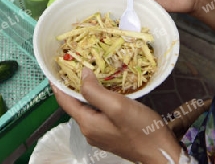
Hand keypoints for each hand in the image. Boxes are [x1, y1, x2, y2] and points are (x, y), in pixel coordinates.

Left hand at [51, 68, 181, 163]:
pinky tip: (105, 87)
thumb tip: (82, 74)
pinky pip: (97, 111)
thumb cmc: (140, 128)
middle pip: (74, 104)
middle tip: (74, 63)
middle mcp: (90, 130)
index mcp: (87, 123)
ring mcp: (100, 133)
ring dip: (86, 90)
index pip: (64, 101)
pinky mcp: (111, 132)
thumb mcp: (117, 106)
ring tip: (89, 70)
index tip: (54, 67)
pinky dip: (97, 97)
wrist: (161, 153)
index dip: (57, 84)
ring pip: (87, 107)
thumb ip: (95, 91)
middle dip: (72, 84)